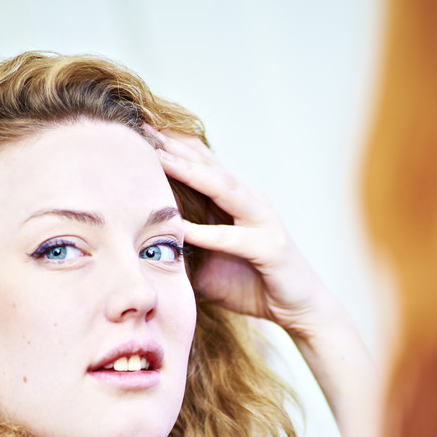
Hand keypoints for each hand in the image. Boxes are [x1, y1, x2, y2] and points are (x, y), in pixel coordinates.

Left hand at [147, 125, 377, 436]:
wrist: (299, 310)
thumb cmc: (252, 284)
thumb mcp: (208, 263)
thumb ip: (182, 247)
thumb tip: (141, 245)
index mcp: (235, 202)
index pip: (201, 164)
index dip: (171, 145)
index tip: (138, 127)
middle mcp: (250, 203)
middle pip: (209, 166)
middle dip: (176, 146)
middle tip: (143, 126)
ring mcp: (263, 222)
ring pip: (223, 189)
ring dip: (191, 173)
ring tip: (160, 158)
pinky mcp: (271, 248)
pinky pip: (234, 238)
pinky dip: (208, 233)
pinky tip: (183, 228)